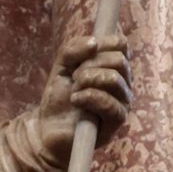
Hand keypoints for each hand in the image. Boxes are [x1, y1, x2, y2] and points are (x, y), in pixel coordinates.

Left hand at [38, 34, 131, 166]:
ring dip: (88, 80)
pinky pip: (110, 103)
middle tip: (74, 77)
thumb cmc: (59, 97)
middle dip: (90, 64)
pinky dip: (88, 97)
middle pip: (119, 60)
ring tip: (74, 90)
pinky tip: (75, 100)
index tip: (81, 57)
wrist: (49, 128)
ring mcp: (122, 102)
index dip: (101, 44)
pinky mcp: (116, 121)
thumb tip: (94, 42)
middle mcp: (123, 83)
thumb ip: (74, 48)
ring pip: (115, 79)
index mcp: (113, 67)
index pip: (121, 44)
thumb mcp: (62, 66)